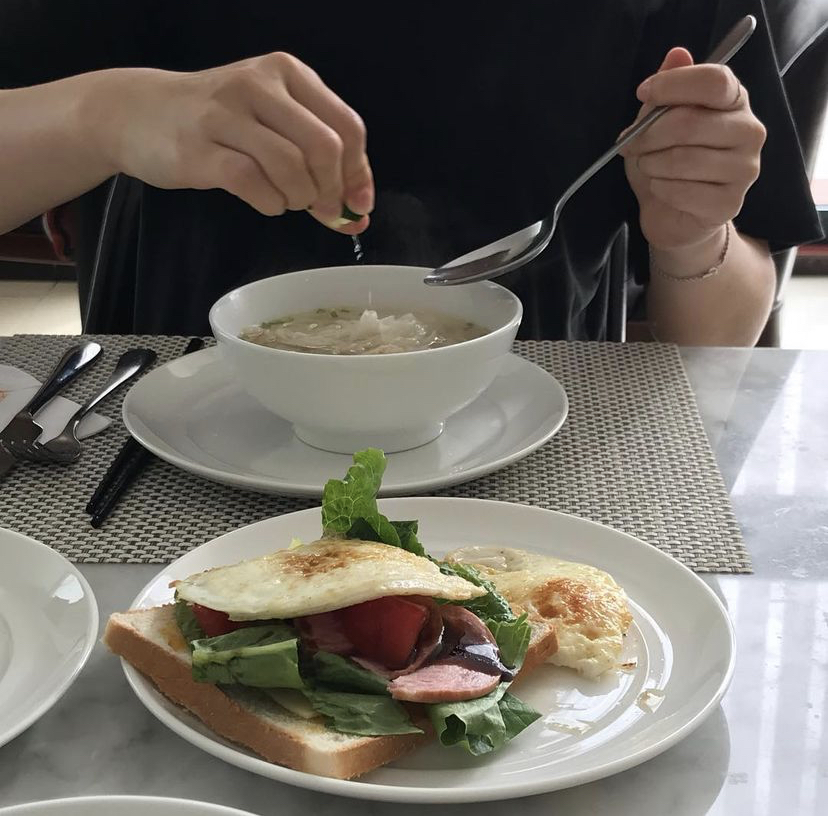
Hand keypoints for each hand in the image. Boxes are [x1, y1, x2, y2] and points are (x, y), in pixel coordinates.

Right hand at [85, 54, 372, 233]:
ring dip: (298, 198)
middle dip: (331, 190)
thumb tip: (359, 213)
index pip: (347, 127)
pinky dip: (270, 204)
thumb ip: (318, 161)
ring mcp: (226, 114)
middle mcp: (259, 84)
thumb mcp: (273, 124)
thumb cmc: (218, 123)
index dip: (358, 174)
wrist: (138, 113)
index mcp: (287, 73)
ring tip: (286, 200)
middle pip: (324, 147)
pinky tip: (266, 202)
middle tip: (319, 208)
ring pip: (291, 166)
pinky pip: (253, 183)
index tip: (357, 205)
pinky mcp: (199, 148)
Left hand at [619, 48, 765, 251]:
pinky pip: (682, 191)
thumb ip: (669, 89)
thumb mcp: (659, 122)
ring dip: (651, 163)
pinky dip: (659, 189)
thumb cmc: (666, 163)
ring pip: (683, 159)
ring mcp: (744, 170)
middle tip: (629, 144)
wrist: (674, 216)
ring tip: (648, 166)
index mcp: (735, 101)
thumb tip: (676, 54)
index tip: (643, 93)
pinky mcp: (729, 204)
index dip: (673, 85)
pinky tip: (661, 188)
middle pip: (690, 122)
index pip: (715, 81)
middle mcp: (748, 132)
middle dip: (648, 134)